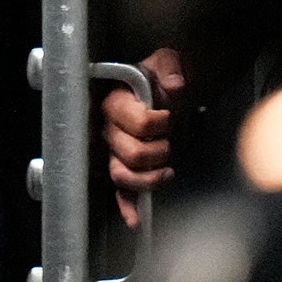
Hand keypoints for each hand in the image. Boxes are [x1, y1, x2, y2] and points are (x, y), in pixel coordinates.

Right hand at [102, 47, 185, 227]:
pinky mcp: (121, 167)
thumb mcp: (164, 62)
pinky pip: (119, 191)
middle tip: (170, 142)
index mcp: (114, 102)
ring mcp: (113, 151)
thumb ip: (168, 67)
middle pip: (131, 153)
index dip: (158, 123)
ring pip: (122, 175)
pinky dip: (126, 206)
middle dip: (158, 152)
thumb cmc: (157, 78)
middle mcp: (108, 129)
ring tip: (167, 172)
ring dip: (148, 178)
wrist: (159, 92)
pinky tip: (135, 220)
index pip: (138, 123)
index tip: (168, 115)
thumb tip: (174, 86)